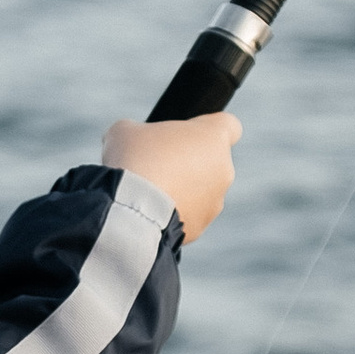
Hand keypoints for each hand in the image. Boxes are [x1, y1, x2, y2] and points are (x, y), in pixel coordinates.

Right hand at [101, 111, 239, 241]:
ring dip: (182, 190)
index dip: (207, 128)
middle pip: (211, 161)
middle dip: (187, 162)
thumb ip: (137, 131)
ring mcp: (215, 202)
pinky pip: (189, 216)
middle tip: (156, 164)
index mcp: (214, 138)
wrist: (131, 209)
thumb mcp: (125, 131)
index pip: (230, 125)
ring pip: (202, 192)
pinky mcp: (201, 227)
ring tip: (149, 193)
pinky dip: (173, 213)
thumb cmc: (133, 160)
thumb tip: (131, 141)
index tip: (186, 134)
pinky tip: (149, 212)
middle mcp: (224, 170)